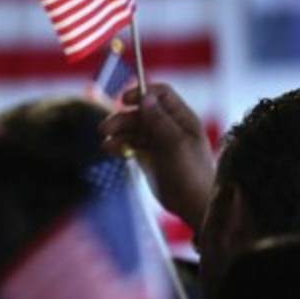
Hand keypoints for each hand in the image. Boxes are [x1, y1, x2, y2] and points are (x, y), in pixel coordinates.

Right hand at [98, 83, 215, 230]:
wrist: (193, 205)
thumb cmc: (191, 173)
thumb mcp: (176, 144)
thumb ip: (159, 120)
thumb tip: (145, 96)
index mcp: (182, 119)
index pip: (161, 95)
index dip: (142, 92)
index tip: (124, 100)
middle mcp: (169, 126)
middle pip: (140, 111)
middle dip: (122, 117)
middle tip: (106, 128)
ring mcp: (157, 141)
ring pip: (132, 127)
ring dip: (117, 131)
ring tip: (106, 142)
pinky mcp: (147, 156)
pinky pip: (129, 143)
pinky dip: (118, 144)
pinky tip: (110, 149)